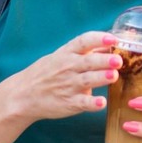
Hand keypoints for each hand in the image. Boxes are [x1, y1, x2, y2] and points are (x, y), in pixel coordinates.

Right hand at [4, 32, 120, 121]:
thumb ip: (87, 52)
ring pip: (87, 80)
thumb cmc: (48, 72)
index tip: (113, 39)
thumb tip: (111, 44)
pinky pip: (82, 103)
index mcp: (67, 53)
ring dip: (101, 78)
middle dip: (104, 60)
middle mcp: (68, 67)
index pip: (83, 41)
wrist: (23, 94)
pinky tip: (101, 103)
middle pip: (88, 61)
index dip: (99, 39)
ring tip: (113, 76)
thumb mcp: (63, 56)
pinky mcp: (69, 103)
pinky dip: (92, 103)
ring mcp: (68, 85)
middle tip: (118, 60)